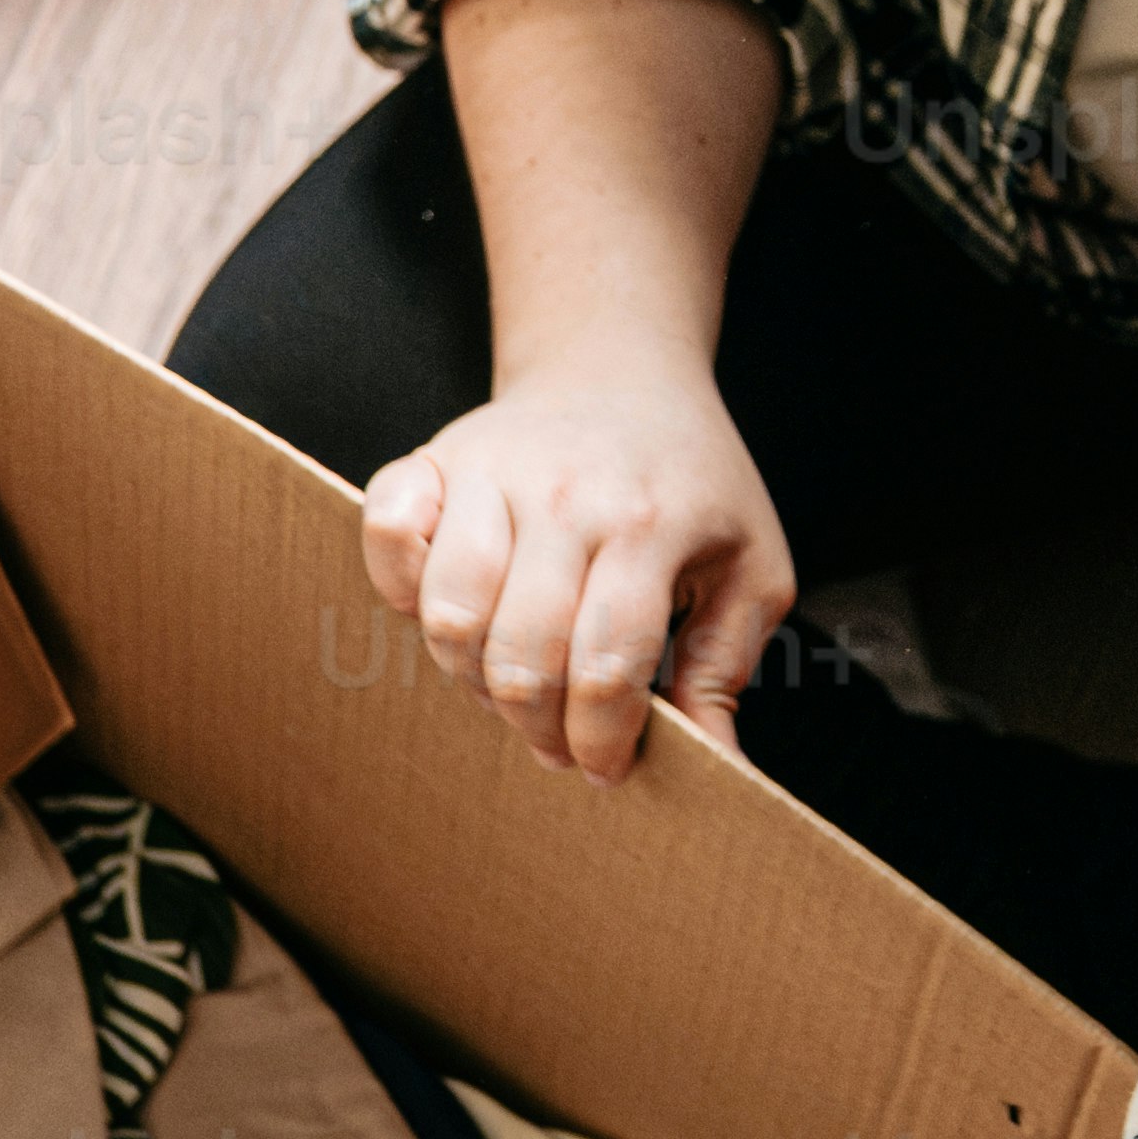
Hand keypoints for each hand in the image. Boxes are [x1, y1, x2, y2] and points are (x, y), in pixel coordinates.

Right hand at [359, 359, 791, 777]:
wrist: (620, 371)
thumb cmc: (689, 479)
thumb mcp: (749, 563)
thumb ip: (728, 664)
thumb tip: (719, 766)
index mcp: (649, 525)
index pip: (607, 665)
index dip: (601, 739)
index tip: (605, 766)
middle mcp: (564, 495)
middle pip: (522, 656)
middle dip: (539, 727)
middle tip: (558, 740)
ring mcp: (490, 472)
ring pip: (450, 613)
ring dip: (473, 675)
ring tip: (512, 679)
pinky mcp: (433, 460)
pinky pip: (387, 536)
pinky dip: (401, 586)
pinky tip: (451, 606)